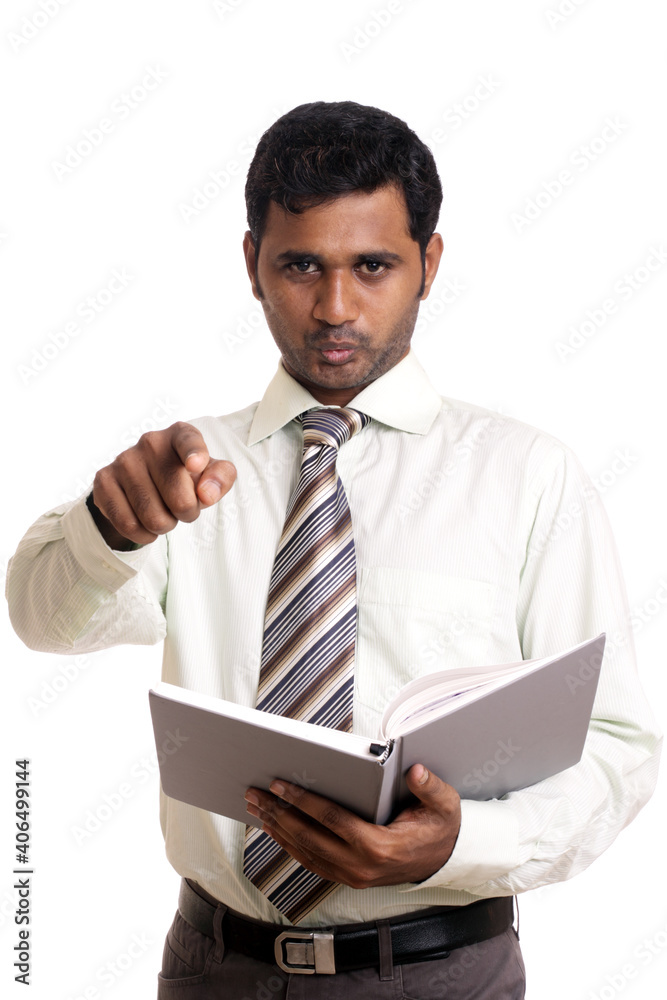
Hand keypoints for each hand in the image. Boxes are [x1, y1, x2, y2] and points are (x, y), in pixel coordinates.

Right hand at [90, 421, 236, 547]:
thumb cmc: (186, 478)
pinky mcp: (103, 480)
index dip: (194, 453)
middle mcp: (150, 441)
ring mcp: (123, 460)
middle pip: (179, 498)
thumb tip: (206, 494)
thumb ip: (221, 478)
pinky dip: (143, 535)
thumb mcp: (211, 475)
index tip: (196, 465)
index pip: (188, 440)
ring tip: (164, 513)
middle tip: (183, 508)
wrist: (144, 484)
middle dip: (187, 513)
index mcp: (179, 434)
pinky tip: (145, 524)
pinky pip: (128, 524)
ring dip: (165, 526)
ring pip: (153, 517)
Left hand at [245, 764, 460, 888]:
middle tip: (256, 794)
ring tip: (257, 808)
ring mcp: (352, 875)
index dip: (303, 801)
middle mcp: (360, 865)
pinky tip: (276, 829)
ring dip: (278, 829)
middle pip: (309, 837)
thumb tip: (415, 771)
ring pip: (306, 852)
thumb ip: (430, 787)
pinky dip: (290, 845)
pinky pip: (312, 862)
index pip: (331, 819)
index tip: (280, 785)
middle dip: (279, 813)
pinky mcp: (348, 878)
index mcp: (379, 846)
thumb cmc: (439, 827)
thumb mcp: (444, 804)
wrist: (444, 859)